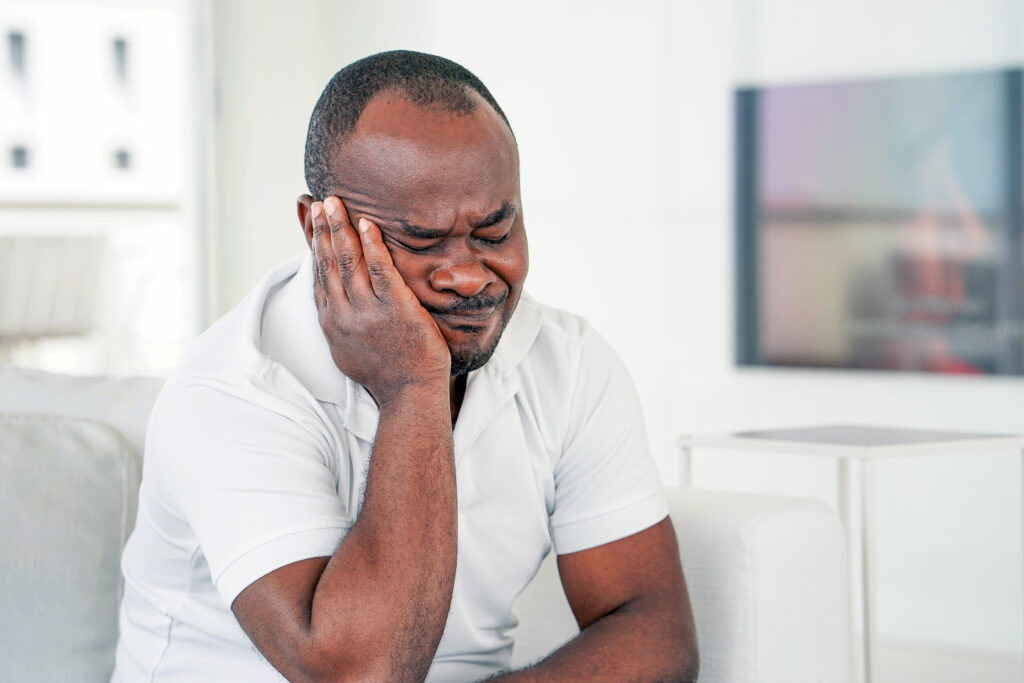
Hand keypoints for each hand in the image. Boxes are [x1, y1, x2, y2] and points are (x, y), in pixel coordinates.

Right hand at [311, 196, 450, 403]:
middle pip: (329, 263)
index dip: (315, 244)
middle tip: (321, 201)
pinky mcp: (395, 310)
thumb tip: (334, 302)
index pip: (319, 274)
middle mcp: (344, 314)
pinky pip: (382, 272)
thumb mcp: (347, 349)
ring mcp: (369, 312)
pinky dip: (372, 246)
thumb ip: (339, 322)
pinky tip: (367, 224)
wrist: (408, 395)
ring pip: (349, 262)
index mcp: (332, 321)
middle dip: (324, 229)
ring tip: (336, 202)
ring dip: (341, 229)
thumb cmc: (384, 373)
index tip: (312, 219)